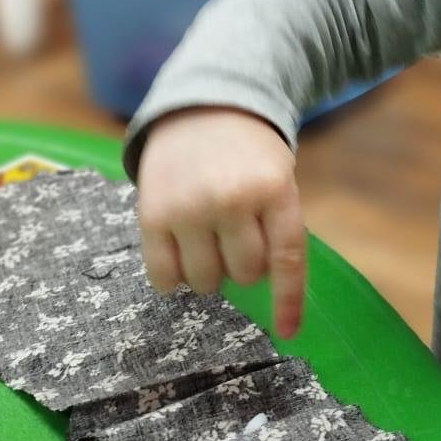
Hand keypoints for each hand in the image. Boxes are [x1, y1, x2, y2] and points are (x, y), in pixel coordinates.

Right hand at [136, 108, 306, 338]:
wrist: (204, 108)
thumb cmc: (249, 155)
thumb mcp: (278, 178)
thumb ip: (277, 227)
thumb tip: (265, 291)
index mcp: (274, 190)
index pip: (287, 257)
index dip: (288, 300)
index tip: (288, 332)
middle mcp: (232, 199)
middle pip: (244, 273)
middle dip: (244, 266)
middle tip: (236, 237)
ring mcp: (189, 208)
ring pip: (205, 280)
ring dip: (209, 271)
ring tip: (208, 238)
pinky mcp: (152, 214)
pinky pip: (164, 277)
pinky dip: (173, 278)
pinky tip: (179, 252)